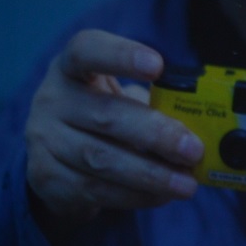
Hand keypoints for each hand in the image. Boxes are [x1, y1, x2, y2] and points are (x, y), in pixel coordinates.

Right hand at [23, 30, 200, 228]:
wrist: (53, 156)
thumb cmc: (98, 117)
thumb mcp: (115, 97)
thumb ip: (150, 104)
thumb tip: (201, 128)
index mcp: (70, 68)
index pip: (86, 50)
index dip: (120, 55)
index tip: (158, 66)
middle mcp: (51, 99)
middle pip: (105, 115)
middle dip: (156, 134)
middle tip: (193, 149)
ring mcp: (44, 139)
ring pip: (102, 159)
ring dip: (151, 174)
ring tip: (186, 183)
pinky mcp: (47, 176)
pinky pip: (96, 189)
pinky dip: (135, 195)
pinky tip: (162, 195)